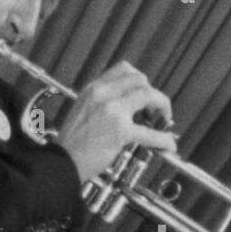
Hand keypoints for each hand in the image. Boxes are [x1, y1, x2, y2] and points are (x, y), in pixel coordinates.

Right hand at [57, 62, 175, 181]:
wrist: (62, 162)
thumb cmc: (70, 144)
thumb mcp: (82, 110)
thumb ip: (102, 103)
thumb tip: (127, 107)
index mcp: (93, 88)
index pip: (124, 69)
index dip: (140, 80)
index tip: (144, 93)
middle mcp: (103, 94)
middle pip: (140, 80)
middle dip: (153, 93)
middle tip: (155, 110)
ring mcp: (112, 111)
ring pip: (149, 96)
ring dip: (162, 107)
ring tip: (163, 122)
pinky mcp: (120, 131)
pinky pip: (151, 133)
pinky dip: (164, 139)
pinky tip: (168, 145)